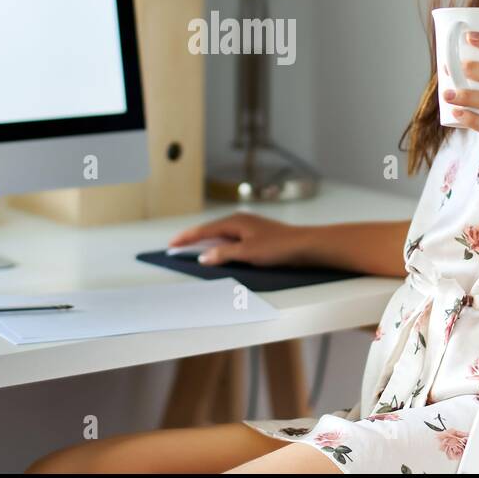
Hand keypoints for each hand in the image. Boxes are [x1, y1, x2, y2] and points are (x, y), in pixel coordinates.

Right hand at [167, 212, 313, 266]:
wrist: (306, 245)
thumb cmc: (279, 247)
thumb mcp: (247, 253)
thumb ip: (223, 254)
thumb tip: (203, 256)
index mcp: (235, 221)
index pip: (204, 230)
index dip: (187, 238)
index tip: (172, 244)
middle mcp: (241, 220)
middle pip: (211, 230)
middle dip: (194, 238)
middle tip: (177, 246)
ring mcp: (250, 227)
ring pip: (222, 234)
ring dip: (207, 241)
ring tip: (193, 249)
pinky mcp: (258, 235)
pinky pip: (232, 238)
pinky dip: (220, 244)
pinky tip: (220, 251)